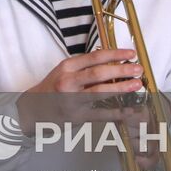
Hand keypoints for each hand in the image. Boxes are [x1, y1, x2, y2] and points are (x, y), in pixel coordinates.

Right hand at [17, 49, 143, 132]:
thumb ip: (84, 67)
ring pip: (100, 92)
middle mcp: (68, 82)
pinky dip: (116, 112)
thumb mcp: (63, 71)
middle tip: (137, 68)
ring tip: (136, 84)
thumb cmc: (52, 88)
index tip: (131, 53)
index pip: (94, 57)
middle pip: (98, 73)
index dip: (115, 54)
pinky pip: (100, 114)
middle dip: (121, 70)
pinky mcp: (76, 117)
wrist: (33, 110)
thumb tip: (114, 62)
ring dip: (121, 88)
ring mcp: (71, 100)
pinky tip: (128, 109)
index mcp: (67, 67)